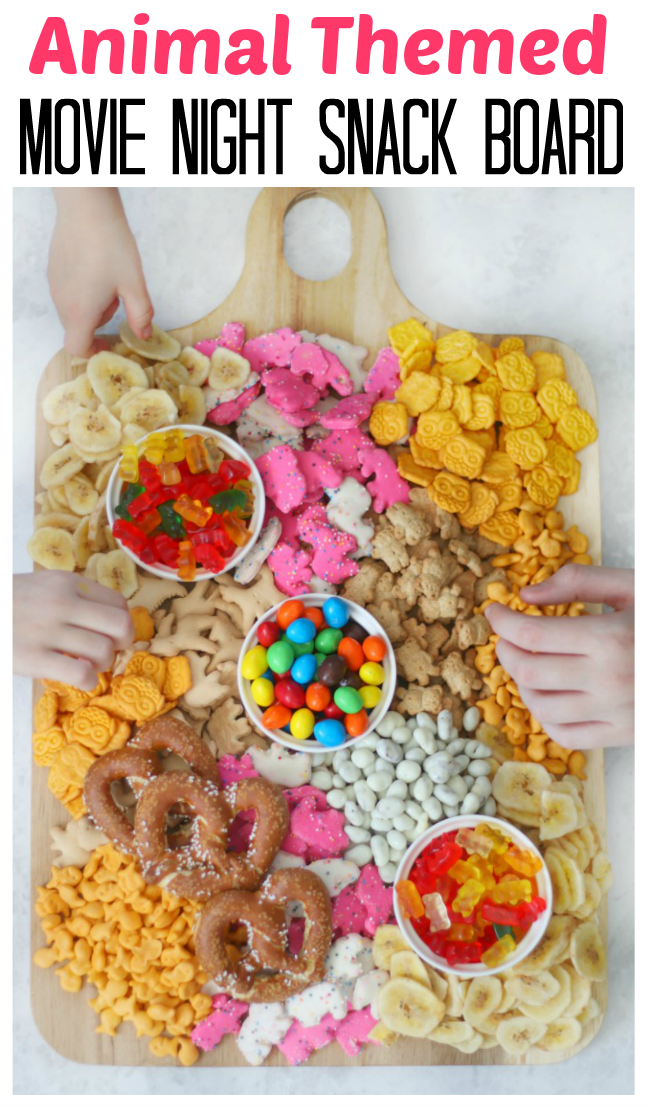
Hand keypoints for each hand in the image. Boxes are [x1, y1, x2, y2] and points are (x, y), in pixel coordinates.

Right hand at [13, 572, 133, 689]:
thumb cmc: (8, 602)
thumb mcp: (40, 585)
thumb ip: (72, 596)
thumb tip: (107, 618)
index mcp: (65, 583)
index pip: (118, 603)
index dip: (120, 622)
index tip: (110, 632)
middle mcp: (62, 603)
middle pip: (120, 625)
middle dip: (122, 643)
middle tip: (108, 650)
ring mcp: (47, 631)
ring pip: (103, 651)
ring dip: (103, 664)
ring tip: (87, 665)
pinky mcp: (33, 658)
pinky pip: (81, 673)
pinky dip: (87, 681)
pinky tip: (78, 680)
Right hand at [48, 188, 153, 356]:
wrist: (87, 210)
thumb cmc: (111, 246)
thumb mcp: (134, 284)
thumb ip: (141, 315)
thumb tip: (143, 335)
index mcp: (80, 312)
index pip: (77, 348)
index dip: (93, 351)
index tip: (109, 342)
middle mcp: (62, 302)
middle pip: (76, 329)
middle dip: (98, 323)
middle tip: (118, 300)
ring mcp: (55, 286)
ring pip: (71, 310)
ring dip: (91, 306)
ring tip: (109, 280)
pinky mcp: (53, 271)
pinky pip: (66, 292)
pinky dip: (82, 292)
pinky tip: (97, 269)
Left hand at [484, 565, 633, 749]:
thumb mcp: (633, 586)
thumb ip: (579, 581)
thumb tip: (527, 595)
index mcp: (610, 638)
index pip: (531, 634)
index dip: (502, 622)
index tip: (493, 610)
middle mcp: (609, 680)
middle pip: (528, 671)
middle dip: (506, 650)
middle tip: (506, 634)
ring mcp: (615, 712)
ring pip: (541, 706)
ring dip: (522, 682)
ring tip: (527, 661)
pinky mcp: (622, 734)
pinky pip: (566, 735)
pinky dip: (545, 716)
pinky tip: (548, 693)